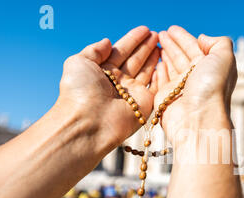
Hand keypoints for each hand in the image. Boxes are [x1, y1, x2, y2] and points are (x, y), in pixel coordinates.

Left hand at [58, 26, 158, 150]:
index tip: (144, 30)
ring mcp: (131, 94)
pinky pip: (155, 87)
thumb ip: (94, 50)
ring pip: (146, 72)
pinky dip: (160, 75)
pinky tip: (165, 62)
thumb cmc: (80, 92)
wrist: (89, 122)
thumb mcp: (79, 62)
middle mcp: (117, 83)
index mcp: (102, 72)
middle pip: (135, 60)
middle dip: (145, 47)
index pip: (120, 52)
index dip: (132, 40)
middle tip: (157, 35)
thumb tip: (108, 42)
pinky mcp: (144, 105)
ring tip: (162, 44)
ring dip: (154, 58)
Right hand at [154, 26, 237, 145]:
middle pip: (181, 56)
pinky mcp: (164, 98)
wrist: (198, 119)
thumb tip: (202, 38)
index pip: (194, 48)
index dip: (183, 38)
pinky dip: (158, 72)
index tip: (172, 29)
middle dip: (171, 44)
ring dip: (164, 55)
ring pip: (170, 68)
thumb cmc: (212, 89)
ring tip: (155, 44)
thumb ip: (219, 42)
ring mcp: (179, 89)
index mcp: (208, 68)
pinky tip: (156, 64)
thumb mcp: (224, 58)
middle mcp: (194, 78)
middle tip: (160, 33)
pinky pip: (160, 81)